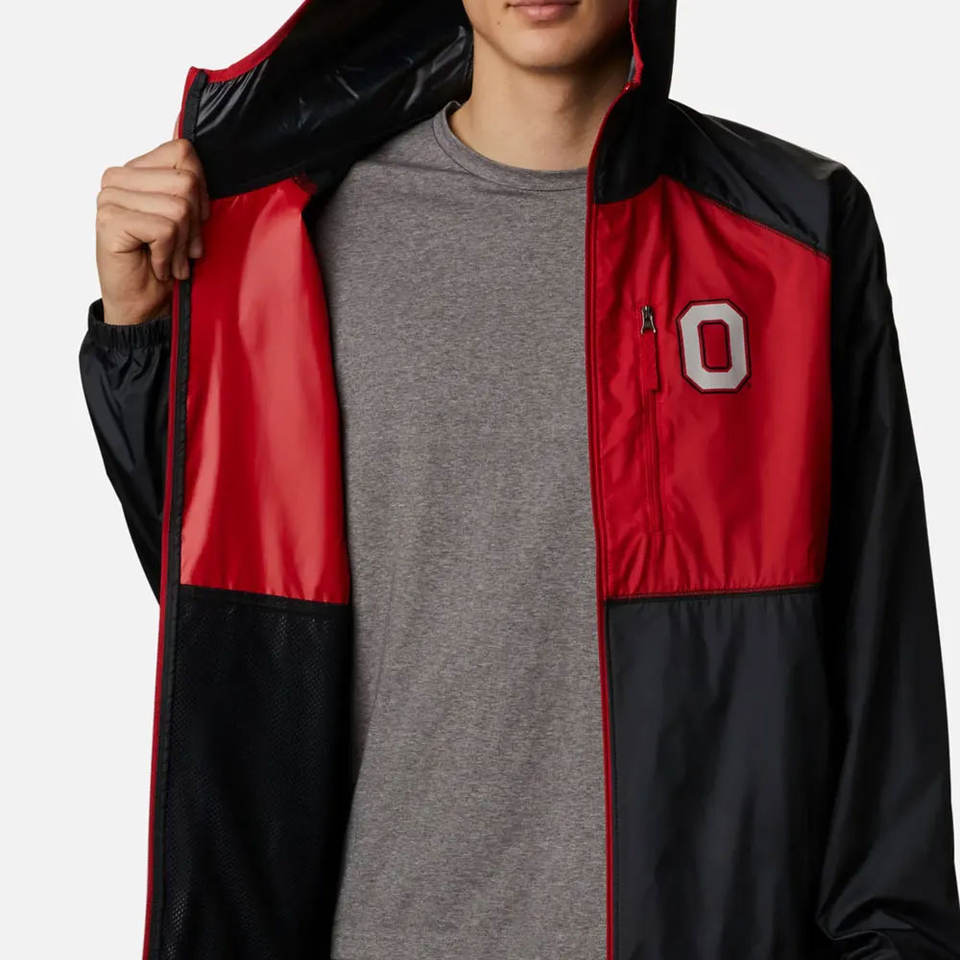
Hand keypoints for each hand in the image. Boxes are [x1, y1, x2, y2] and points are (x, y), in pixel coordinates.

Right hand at [96, 138, 209, 325]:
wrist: (143, 306)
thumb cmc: (165, 263)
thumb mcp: (185, 221)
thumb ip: (189, 190)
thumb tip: (206, 171)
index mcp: (135, 170)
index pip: (183, 152)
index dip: (202, 189)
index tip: (198, 221)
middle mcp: (117, 178)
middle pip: (186, 181)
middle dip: (195, 224)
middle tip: (186, 250)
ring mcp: (110, 198)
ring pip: (178, 207)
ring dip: (183, 244)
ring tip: (172, 261)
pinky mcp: (111, 221)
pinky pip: (164, 229)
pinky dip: (168, 255)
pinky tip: (158, 266)